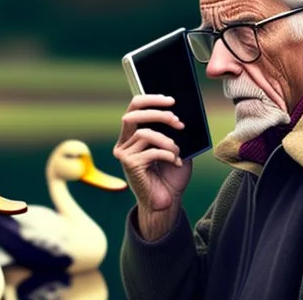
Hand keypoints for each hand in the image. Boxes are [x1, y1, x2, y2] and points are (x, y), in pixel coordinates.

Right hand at [113, 94, 192, 238]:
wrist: (167, 201)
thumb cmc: (171, 175)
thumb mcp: (175, 148)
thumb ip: (172, 132)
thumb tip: (178, 114)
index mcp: (132, 135)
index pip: (134, 108)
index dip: (150, 100)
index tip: (170, 100)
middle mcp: (124, 143)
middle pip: (132, 116)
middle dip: (158, 114)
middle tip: (177, 121)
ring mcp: (124, 155)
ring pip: (145, 134)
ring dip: (167, 141)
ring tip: (178, 151)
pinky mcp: (129, 166)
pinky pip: (151, 151)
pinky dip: (168, 154)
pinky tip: (176, 163)